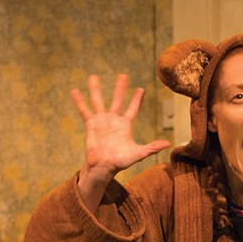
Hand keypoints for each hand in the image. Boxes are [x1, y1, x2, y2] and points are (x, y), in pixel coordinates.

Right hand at [71, 74, 170, 211]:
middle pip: (117, 100)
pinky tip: (74, 91)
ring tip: (93, 76)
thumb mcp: (139, 153)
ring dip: (96, 89)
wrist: (104, 166)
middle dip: (120, 88)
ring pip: (98, 101)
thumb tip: (168, 144)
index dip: (136, 99)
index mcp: (125, 125)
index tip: (140, 89)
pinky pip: (84, 110)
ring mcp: (101, 121)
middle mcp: (113, 120)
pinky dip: (79, 101)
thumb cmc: (121, 161)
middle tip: (123, 75)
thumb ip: (152, 147)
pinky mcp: (91, 124)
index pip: (132, 109)